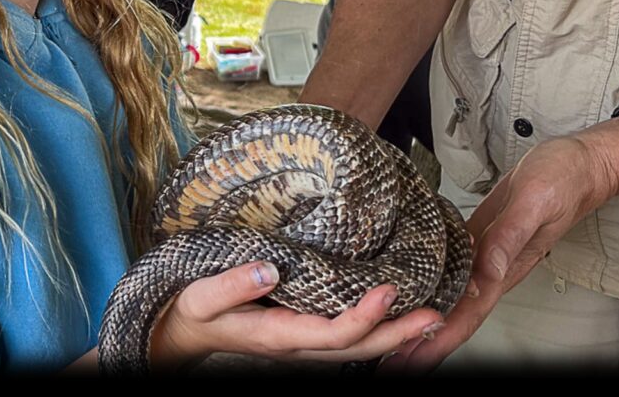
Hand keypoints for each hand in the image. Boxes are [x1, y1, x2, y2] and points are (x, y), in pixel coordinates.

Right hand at [146, 267, 440, 367]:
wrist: (183, 332)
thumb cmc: (192, 310)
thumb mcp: (201, 297)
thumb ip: (233, 284)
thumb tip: (271, 269)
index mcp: (278, 336)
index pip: (332, 336)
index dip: (364, 317)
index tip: (390, 290)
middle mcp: (298, 345)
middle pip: (358, 349)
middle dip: (398, 334)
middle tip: (435, 315)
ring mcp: (304, 342)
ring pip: (358, 348)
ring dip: (395, 335)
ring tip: (432, 316)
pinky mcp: (307, 332)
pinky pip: (349, 338)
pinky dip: (379, 329)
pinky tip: (400, 314)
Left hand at [382, 132, 618, 370]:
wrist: (577, 163)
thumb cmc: (563, 179)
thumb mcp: (535, 202)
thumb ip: (509, 236)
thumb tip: (486, 270)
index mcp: (507, 266)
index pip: (471, 313)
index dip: (441, 338)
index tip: (414, 357)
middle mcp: (494, 267)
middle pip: (457, 313)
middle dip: (424, 339)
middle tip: (389, 360)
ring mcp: (485, 253)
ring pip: (451, 294)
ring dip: (425, 316)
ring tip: (392, 333)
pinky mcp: (479, 235)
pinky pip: (452, 266)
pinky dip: (432, 282)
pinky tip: (414, 287)